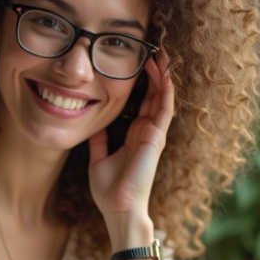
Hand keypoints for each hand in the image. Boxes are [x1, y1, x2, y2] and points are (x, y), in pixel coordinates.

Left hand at [87, 51, 173, 226]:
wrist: (118, 208)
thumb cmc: (109, 191)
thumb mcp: (98, 159)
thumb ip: (99, 143)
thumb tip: (93, 128)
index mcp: (135, 137)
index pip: (142, 104)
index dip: (143, 84)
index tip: (138, 65)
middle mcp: (148, 133)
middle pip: (155, 97)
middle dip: (156, 75)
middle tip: (154, 52)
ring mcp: (154, 135)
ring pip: (163, 99)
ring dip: (163, 77)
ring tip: (162, 55)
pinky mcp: (156, 138)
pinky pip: (165, 108)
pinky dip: (166, 90)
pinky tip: (164, 73)